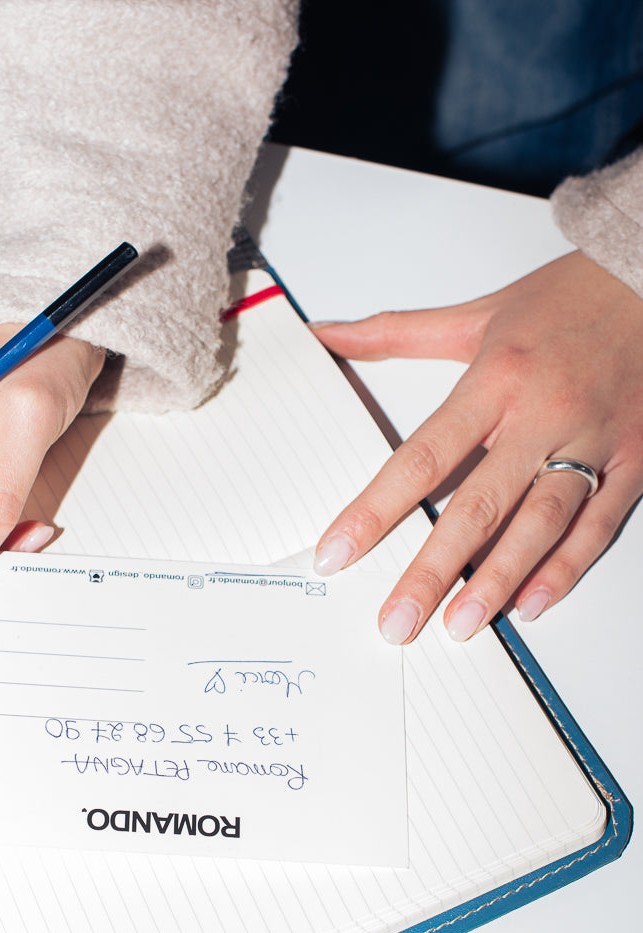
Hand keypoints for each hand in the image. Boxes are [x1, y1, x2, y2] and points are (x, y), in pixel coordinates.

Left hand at [311, 252, 642, 641]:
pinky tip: (529, 603)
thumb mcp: (477, 314)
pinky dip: (564, 568)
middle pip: (478, 506)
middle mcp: (544, 415)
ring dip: (497, 581)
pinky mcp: (634, 461)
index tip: (337, 552)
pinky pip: (597, 525)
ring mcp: (594, 442)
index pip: (422, 457)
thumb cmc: (569, 299)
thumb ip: (395, 333)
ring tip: (458, 626)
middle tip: (397, 621)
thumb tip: (327, 335)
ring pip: (540, 525)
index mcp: (497, 379)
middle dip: (431, 571)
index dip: (374, 510)